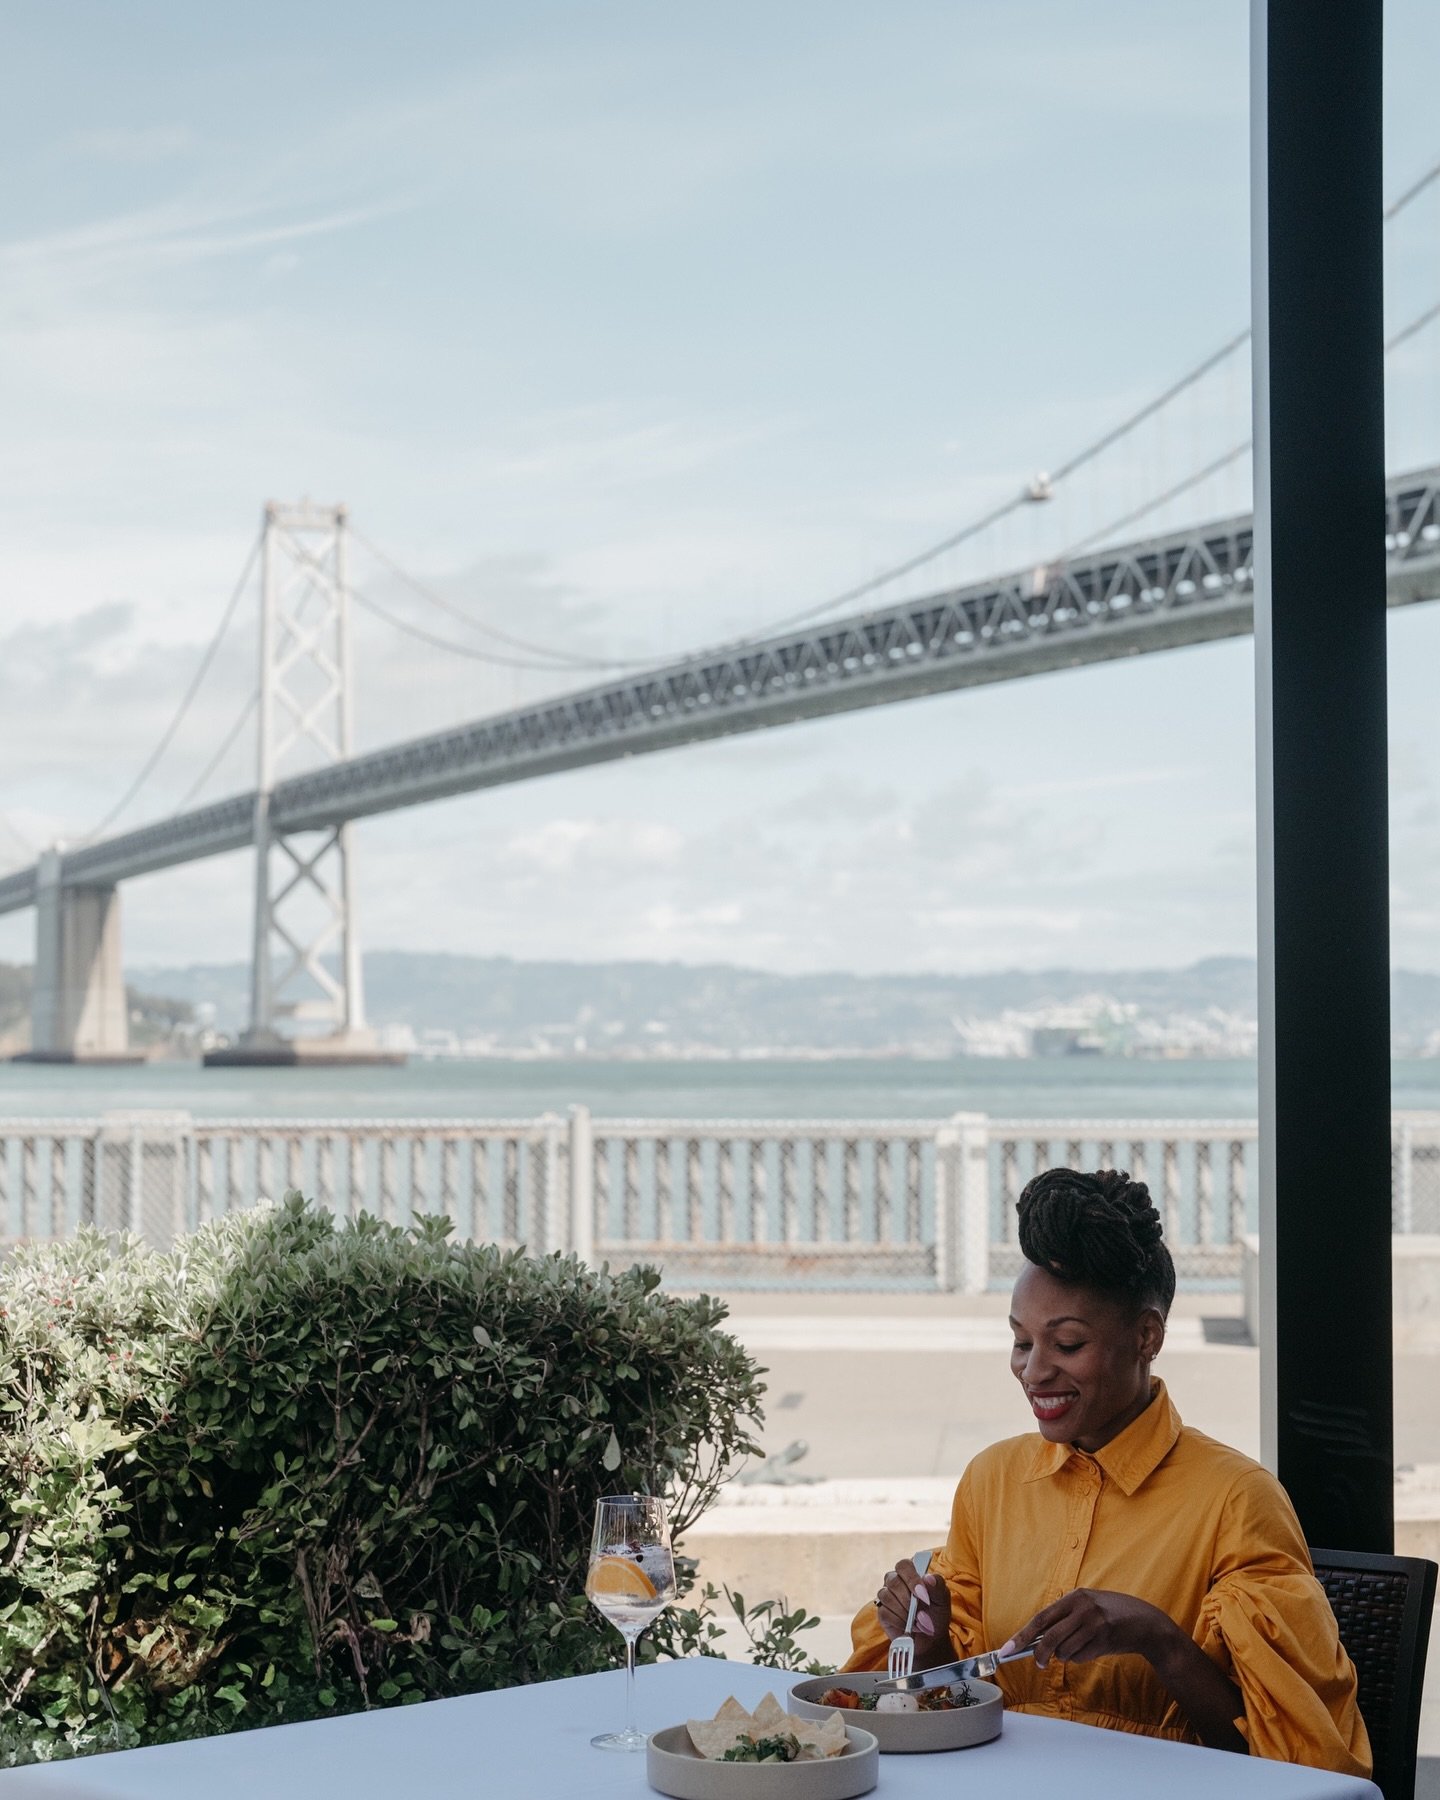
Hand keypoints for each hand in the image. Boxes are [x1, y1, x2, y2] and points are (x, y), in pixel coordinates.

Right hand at [874, 1558, 950, 1659]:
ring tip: (917, 1621)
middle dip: (907, 1599)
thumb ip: (938, 1586)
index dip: (911, 1578)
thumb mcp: (942, 1600)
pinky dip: (899, 1621)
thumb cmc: (936, 1614)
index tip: (921, 1594)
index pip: (904, 1565)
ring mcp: (887, 1595)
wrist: (930, 1638)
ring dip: (904, 1612)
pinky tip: (908, 1626)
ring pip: (886, 1596)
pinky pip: (884, 1612)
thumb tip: (928, 1577)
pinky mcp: (882, 1611)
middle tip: (919, 1612)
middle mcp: (896, 1580)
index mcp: (911, 1573)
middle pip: (893, 1580)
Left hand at [998, 1588, 1176, 1667]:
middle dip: (1040, 1654)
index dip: (1022, 1635)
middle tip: (1039, 1663)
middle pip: (1050, 1637)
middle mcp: (1082, 1607)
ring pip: (1065, 1651)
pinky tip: (1095, 1648)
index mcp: (1074, 1597)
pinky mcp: (1104, 1638)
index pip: (1041, 1618)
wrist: (1146, 1623)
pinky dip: (1082, 1658)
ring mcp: (1094, 1623)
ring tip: (1082, 1646)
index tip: (1008, 1650)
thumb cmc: (1112, 1615)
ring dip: (1067, 1656)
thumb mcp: (1087, 1607)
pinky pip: (1081, 1657)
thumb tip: (1036, 1640)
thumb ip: (1065, 1619)